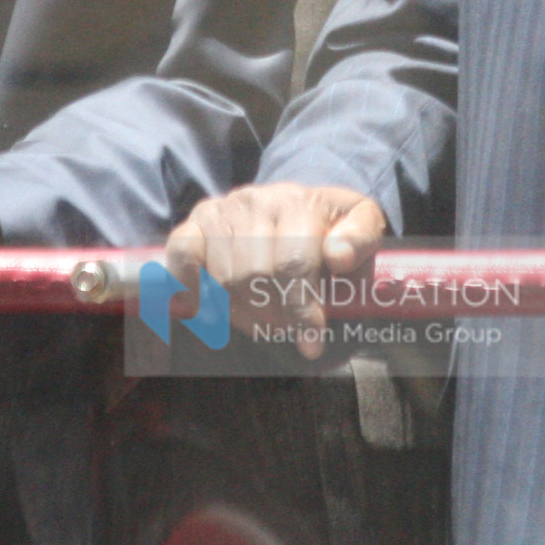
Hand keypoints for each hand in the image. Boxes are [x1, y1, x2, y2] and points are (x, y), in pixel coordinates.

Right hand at [164, 183, 389, 358]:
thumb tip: (338, 256)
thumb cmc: (331, 231)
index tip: (311, 344)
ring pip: (222, 275)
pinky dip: (191, 285)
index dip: (302, 310)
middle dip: (272, 314)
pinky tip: (210, 308)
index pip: (294, 262)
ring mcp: (226, 208)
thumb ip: (360, 239)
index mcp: (303, 202)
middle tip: (284, 328)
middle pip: (254, 274)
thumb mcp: (361, 228)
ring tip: (261, 319)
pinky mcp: (198, 220)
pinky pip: (183, 253)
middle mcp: (260, 199)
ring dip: (241, 311)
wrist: (299, 207)